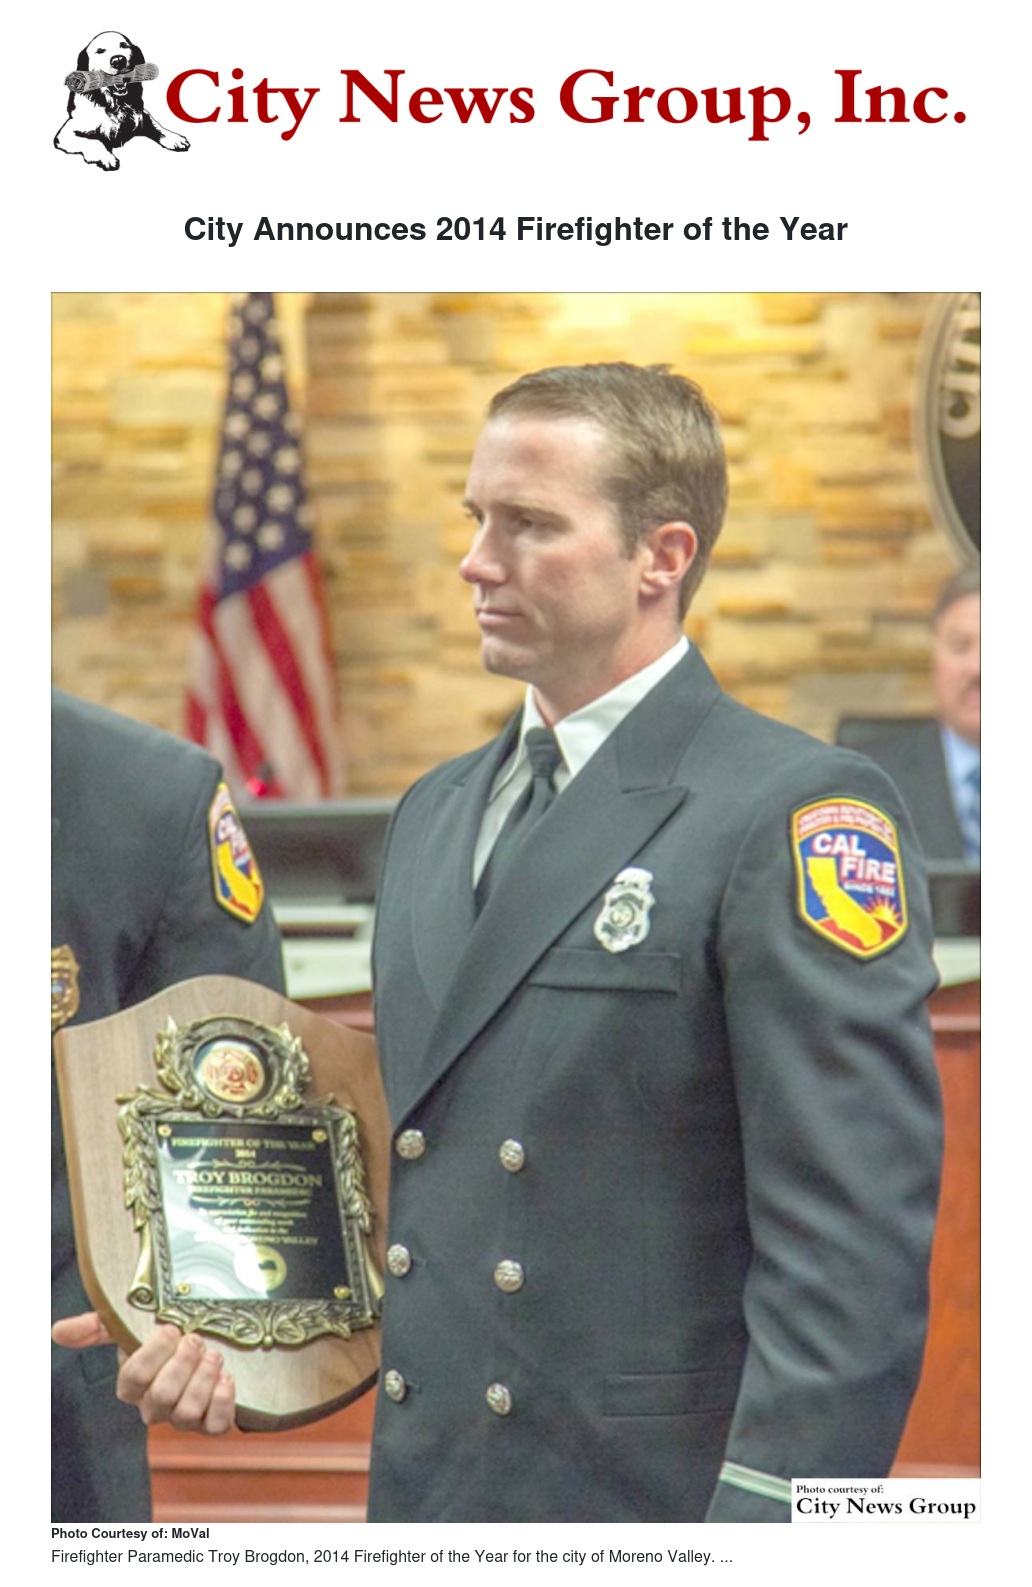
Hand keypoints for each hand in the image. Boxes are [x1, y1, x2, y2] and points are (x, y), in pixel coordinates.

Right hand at [52, 1313, 235, 1434]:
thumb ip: (94, 1327)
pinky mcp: (211, 1423)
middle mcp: (155, 1408)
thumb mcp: (129, 1326)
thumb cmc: (164, 1339)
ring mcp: (183, 1419)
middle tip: (195, 1340)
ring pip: (187, 1412)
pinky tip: (227, 1378)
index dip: (152, 1354)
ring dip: (203, 1379)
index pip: (133, 1378)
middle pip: (161, 1397)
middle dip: (181, 1365)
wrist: (207, 1344)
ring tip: (213, 1355)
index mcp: (132, 1385)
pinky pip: (216, 1426)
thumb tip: (57, 1331)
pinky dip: (223, 1401)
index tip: (170, 1328)